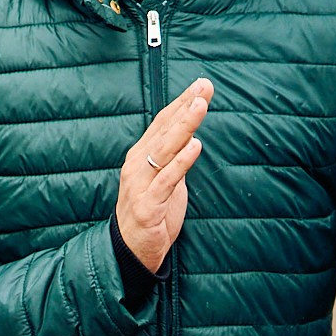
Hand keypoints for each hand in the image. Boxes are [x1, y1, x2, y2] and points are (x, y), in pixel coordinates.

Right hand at [115, 78, 212, 272]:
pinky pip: (167, 179)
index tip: (201, 85)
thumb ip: (174, 158)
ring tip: (200, 106)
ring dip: (184, 126)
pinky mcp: (148, 204)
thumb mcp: (165, 179)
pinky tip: (196, 146)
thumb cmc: (151, 213)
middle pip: (164, 130)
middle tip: (204, 86)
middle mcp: (137, 164)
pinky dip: (181, 161)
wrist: (131, 250)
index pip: (163, 123)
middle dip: (185, 106)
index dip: (181, 103)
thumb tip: (191, 135)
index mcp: (141, 156)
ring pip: (165, 149)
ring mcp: (141, 183)